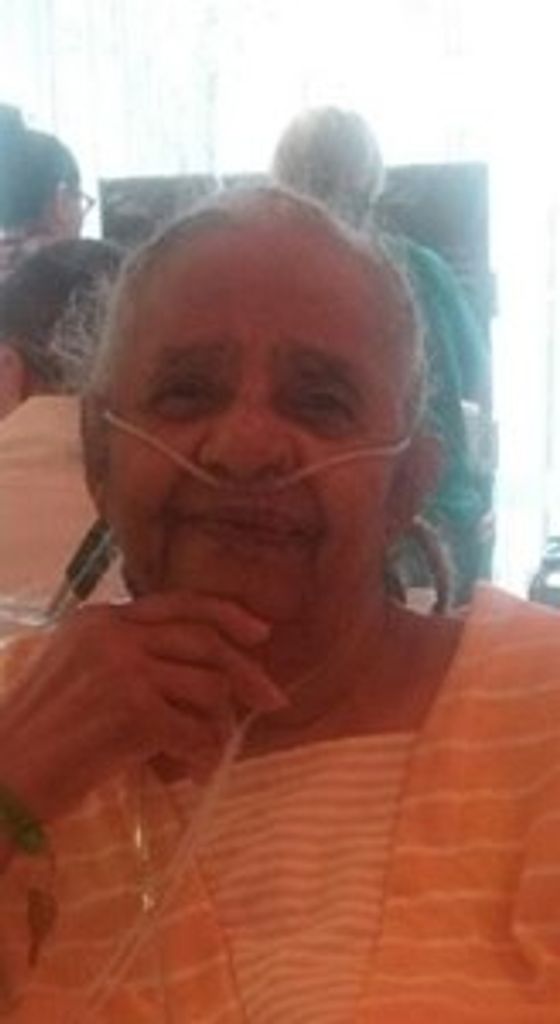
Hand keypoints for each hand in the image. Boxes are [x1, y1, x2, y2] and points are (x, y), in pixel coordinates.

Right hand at [0, 592, 283, 822]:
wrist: (2, 777)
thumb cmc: (41, 736)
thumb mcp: (79, 673)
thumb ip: (131, 657)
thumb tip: (208, 674)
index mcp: (98, 619)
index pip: (179, 603)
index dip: (226, 614)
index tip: (259, 633)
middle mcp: (112, 634)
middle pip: (205, 641)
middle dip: (247, 672)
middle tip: (273, 699)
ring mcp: (123, 669)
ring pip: (208, 687)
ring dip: (217, 724)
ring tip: (203, 749)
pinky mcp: (133, 711)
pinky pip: (196, 729)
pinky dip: (202, 752)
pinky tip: (191, 768)